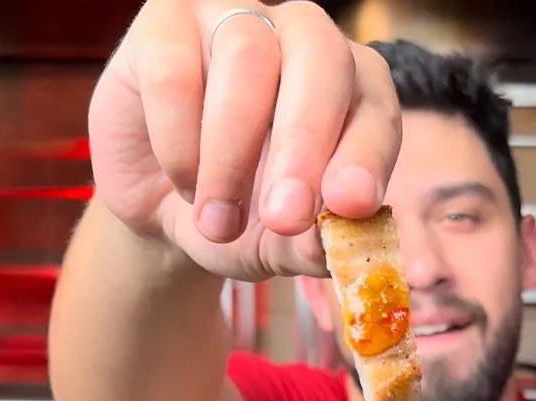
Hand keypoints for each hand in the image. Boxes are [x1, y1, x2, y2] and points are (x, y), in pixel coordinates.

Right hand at [87, 0, 401, 280]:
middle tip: (284, 217)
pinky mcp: (165, 26)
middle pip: (320, 56)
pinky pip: (175, 74)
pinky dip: (179, 144)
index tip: (349, 206)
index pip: (374, 104)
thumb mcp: (282, 244)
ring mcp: (232, 19)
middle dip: (305, 142)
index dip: (365, 153)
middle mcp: (301, 37)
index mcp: (351, 85)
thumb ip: (314, 243)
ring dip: (231, 155)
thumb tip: (333, 244)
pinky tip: (184, 182)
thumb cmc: (241, 213)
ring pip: (246, 57)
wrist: (161, 209)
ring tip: (220, 223)